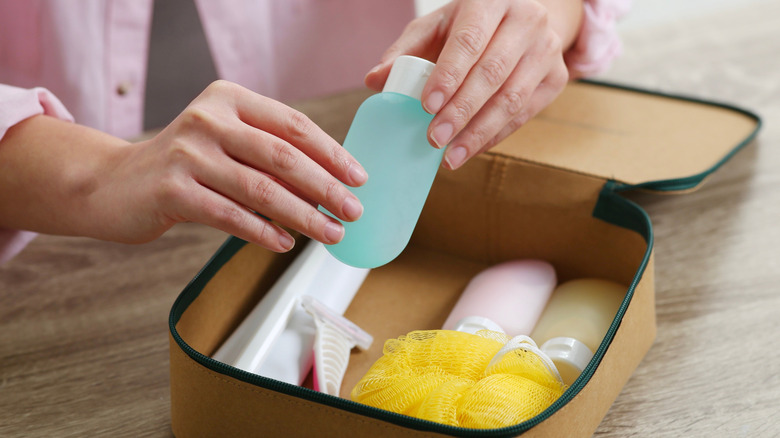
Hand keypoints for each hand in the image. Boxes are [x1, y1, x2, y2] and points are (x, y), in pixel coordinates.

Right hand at [94, 80, 366, 251]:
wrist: (116, 183)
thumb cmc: (186, 164)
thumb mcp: (226, 142)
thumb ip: (268, 154)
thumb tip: (330, 185)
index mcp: (229, 99)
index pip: (293, 124)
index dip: (331, 153)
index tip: (359, 178)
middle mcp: (208, 119)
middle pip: (282, 157)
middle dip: (325, 188)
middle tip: (353, 211)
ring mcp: (187, 154)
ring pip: (260, 190)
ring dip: (303, 216)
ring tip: (330, 234)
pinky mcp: (172, 190)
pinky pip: (230, 215)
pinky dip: (263, 231)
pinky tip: (286, 243)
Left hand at [365, 0, 574, 169]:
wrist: (524, 18)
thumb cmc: (471, 25)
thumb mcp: (436, 27)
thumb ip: (405, 52)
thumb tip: (373, 81)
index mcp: (491, 1)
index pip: (469, 41)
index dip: (448, 76)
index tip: (427, 106)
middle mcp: (526, 20)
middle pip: (492, 73)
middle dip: (461, 112)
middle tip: (433, 139)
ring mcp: (546, 49)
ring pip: (512, 99)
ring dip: (478, 132)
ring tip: (450, 156)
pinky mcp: (557, 78)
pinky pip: (524, 114)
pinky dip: (495, 136)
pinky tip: (470, 150)